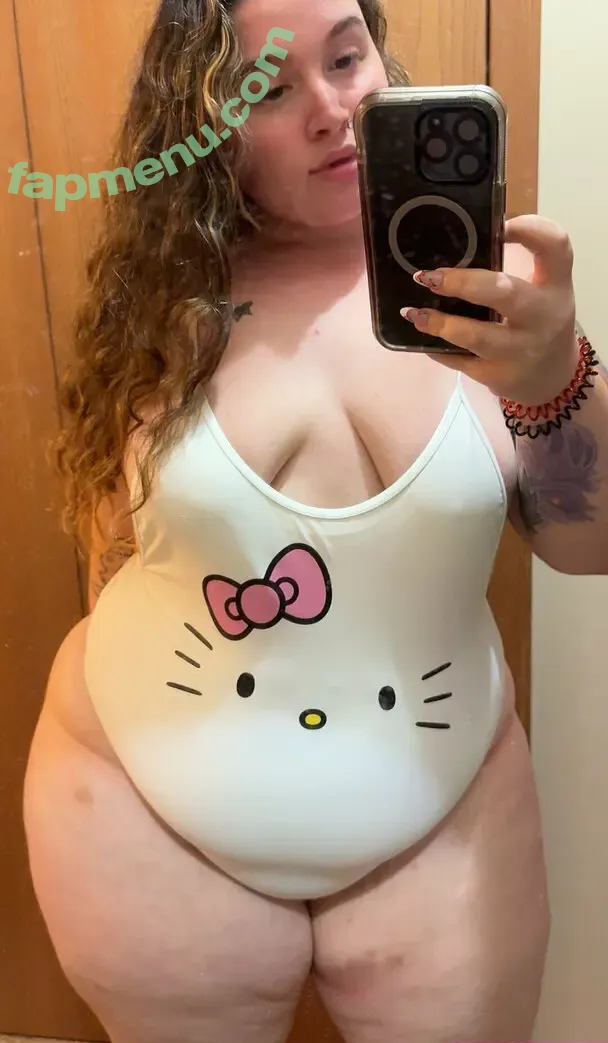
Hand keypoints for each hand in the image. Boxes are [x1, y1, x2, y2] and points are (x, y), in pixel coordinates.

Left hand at [401, 214, 579, 405]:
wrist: (551, 380)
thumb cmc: (537, 322)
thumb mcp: (543, 291)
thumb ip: (513, 267)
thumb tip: (454, 243)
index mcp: (556, 286)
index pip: (555, 246)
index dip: (531, 228)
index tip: (502, 223)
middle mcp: (543, 317)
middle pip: (505, 291)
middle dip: (463, 282)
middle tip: (429, 277)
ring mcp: (520, 351)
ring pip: (476, 336)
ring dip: (440, 323)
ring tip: (413, 313)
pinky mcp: (498, 376)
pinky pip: (460, 361)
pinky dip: (437, 348)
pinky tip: (422, 336)